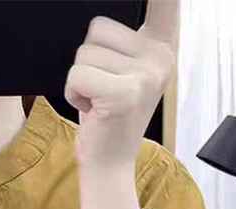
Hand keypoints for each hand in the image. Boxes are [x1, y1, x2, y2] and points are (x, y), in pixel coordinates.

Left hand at [64, 0, 177, 168]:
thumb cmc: (107, 118)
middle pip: (98, 28)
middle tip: (100, 89)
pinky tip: (90, 109)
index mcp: (160, 47)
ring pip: (84, 52)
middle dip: (86, 59)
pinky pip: (78, 72)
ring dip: (79, 78)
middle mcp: (161, 57)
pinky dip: (73, 92)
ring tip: (96, 100)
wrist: (107, 165)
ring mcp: (146, 75)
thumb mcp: (120, 73)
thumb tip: (99, 23)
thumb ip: (122, 42)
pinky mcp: (124, 93)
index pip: (162, 1)